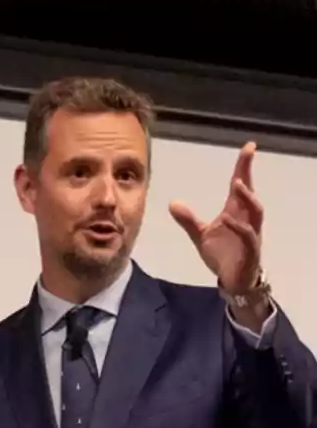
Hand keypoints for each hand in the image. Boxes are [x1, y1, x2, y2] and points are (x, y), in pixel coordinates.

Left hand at [168, 141, 263, 294]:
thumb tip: (172, 202)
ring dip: (247, 197)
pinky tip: (227, 218)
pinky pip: (248, 236)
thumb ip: (188, 220)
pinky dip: (239, 226)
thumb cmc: (222, 254)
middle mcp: (246, 219)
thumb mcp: (200, 235)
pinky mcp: (251, 250)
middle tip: (247, 155)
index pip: (241, 184)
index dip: (244, 166)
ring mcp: (250, 233)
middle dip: (248, 173)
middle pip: (251, 192)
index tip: (248, 147)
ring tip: (237, 184)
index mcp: (235, 211)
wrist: (232, 280)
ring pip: (255, 211)